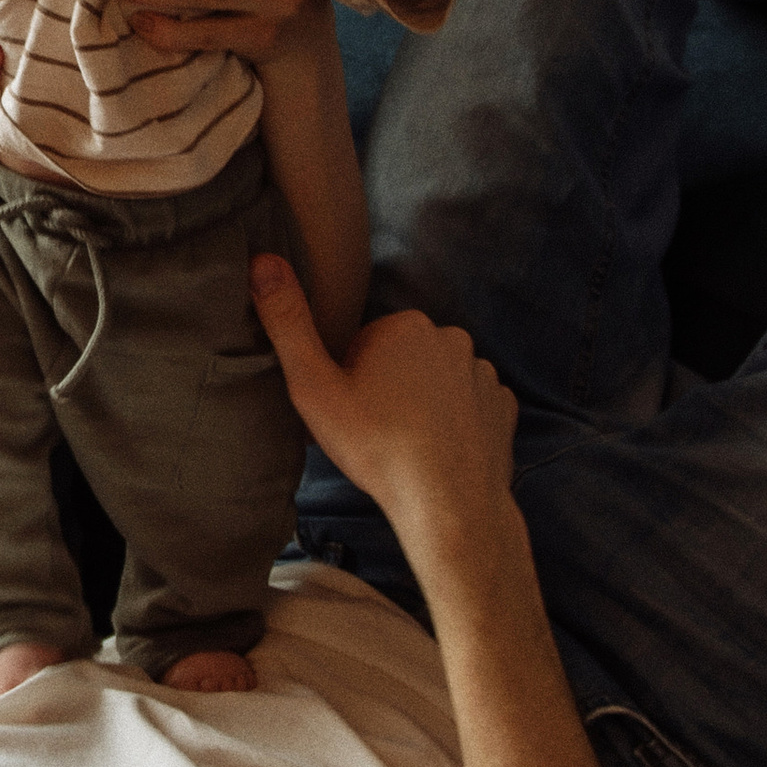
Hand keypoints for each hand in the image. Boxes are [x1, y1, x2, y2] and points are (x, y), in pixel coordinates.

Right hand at [251, 254, 519, 566]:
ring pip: (438, 381)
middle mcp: (451, 337)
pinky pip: (471, 404)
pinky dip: (456, 422)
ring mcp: (483, 372)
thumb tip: (263, 262)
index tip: (349, 411)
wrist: (447, 504)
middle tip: (373, 429)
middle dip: (388, 385)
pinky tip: (439, 450)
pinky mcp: (503, 406)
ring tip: (406, 444)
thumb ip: (287, 323)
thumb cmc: (376, 446)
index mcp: (404, 325)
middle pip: (403, 358)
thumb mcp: (313, 387)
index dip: (349, 377)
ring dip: (423, 403)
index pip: (365, 342)